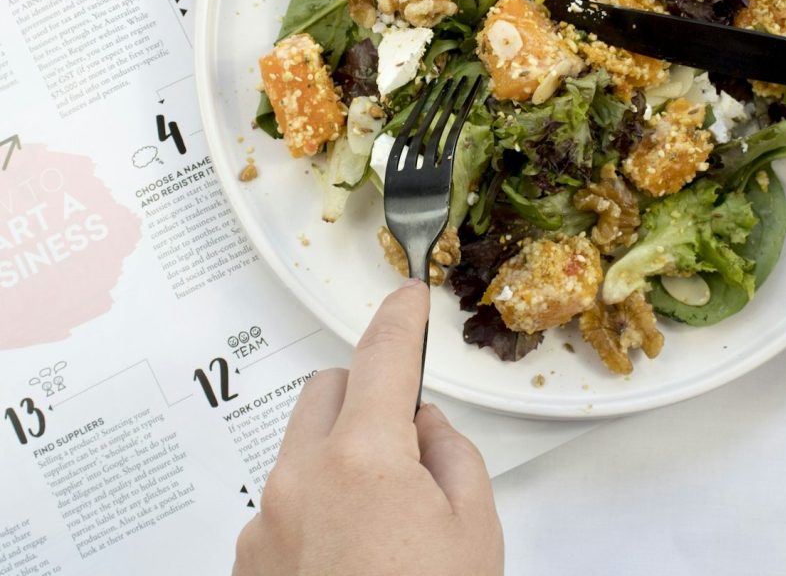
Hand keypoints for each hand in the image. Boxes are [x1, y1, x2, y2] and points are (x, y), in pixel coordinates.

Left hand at [232, 279, 503, 575]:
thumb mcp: (475, 530)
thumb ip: (453, 456)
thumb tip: (424, 430)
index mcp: (362, 459)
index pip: (383, 356)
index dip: (401, 317)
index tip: (408, 297)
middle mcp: (300, 481)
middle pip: (326, 392)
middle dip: (365, 398)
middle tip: (403, 445)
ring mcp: (267, 522)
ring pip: (302, 451)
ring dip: (339, 459)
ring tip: (378, 524)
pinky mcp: (249, 560)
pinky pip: (283, 504)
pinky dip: (314, 508)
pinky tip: (346, 555)